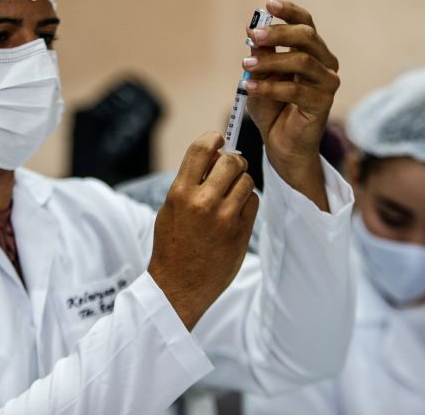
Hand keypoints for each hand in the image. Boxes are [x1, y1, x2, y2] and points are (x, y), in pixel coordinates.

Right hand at [148, 132, 258, 329]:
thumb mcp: (170, 208)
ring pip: (246, 180)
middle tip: (230, 171)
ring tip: (230, 196)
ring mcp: (224, 218)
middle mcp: (203, 202)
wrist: (177, 287)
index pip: (202, 148)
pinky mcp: (240, 233)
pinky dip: (247, 203)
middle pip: (232, 161)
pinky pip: (253, 202)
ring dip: (241, 183)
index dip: (214, 138)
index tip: (219, 140)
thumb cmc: (173, 244)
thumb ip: (190, 181)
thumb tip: (214, 155)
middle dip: (233, 162)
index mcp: (180, 193)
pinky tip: (236, 213)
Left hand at [243, 0, 339, 209]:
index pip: (306, 24)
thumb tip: (253, 33)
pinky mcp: (322, 104)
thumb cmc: (272, 108)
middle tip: (253, 35)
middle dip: (279, 33)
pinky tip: (248, 86)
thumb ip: (260, 56)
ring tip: (246, 64)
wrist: (280, 143)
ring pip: (302, 61)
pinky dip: (269, 86)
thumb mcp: (261, 76)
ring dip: (271, 60)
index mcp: (312, 52)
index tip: (268, 4)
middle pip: (307, 37)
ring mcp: (327, 84)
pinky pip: (295, 91)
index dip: (289, 12)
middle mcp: (325, 64)